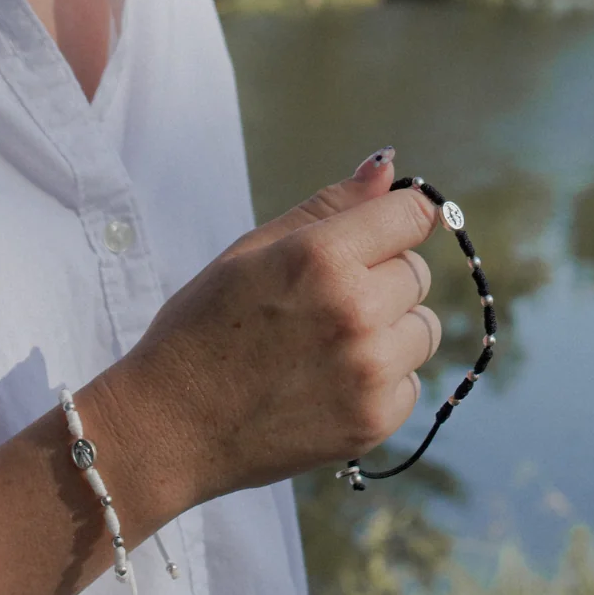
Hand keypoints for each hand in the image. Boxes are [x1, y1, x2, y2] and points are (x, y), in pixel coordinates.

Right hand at [96, 150, 441, 512]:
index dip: (400, 219)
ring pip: (424, 328)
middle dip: (382, 277)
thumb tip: (389, 166)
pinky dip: (381, 382)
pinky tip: (329, 383)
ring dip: (390, 330)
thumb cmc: (202, 327)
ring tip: (329, 343)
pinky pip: (412, 383)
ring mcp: (369, 371)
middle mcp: (355, 310)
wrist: (170, 428)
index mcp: (321, 256)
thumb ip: (328, 206)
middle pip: (417, 272)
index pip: (412, 215)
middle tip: (324, 300)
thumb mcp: (252, 250)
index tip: (385, 231)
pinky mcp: (375, 421)